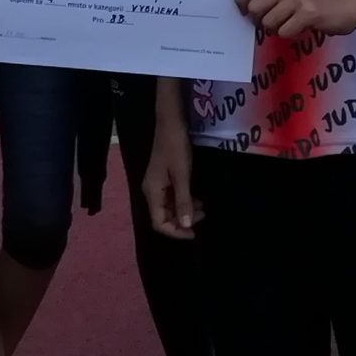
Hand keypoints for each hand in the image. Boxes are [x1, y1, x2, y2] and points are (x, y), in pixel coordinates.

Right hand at [142, 117, 200, 240]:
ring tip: (203, 208)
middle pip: (164, 217)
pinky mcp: (164, 178)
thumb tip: (186, 225)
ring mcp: (157, 184)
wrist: (171, 122)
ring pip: (169, 207)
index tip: (194, 233)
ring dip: (185, 210)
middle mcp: (151, 191)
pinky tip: (197, 198)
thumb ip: (183, 201)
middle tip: (203, 215)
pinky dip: (184, 200)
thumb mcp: (182, 175)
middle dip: (182, 221)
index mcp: (151, 192)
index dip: (176, 232)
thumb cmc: (175, 147)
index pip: (159, 223)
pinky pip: (172, 196)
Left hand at [237, 0, 355, 40]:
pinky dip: (290, 34)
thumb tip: (246, 8)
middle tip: (271, 21)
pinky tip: (300, 27)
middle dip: (259, 20)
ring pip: (268, 22)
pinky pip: (284, 31)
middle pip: (253, 7)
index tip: (244, 10)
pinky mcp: (308, 13)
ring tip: (289, 23)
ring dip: (276, 28)